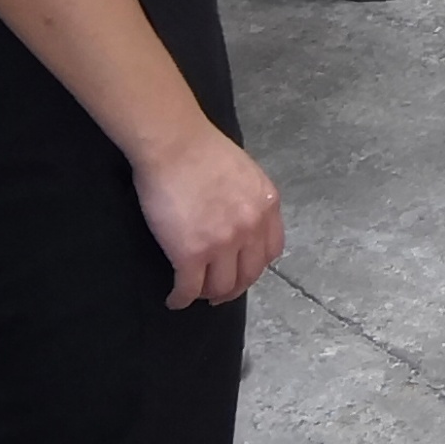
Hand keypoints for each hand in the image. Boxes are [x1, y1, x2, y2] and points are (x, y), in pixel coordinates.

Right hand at [131, 123, 283, 305]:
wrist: (173, 143)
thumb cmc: (201, 148)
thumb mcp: (244, 172)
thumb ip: (248, 198)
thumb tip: (239, 217)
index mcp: (267, 205)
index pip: (271, 251)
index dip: (255, 266)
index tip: (241, 270)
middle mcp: (251, 228)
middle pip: (249, 275)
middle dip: (234, 288)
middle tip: (218, 292)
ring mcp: (223, 244)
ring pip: (222, 287)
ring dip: (208, 295)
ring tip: (195, 294)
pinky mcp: (192, 254)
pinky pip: (189, 288)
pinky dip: (181, 299)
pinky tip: (175, 299)